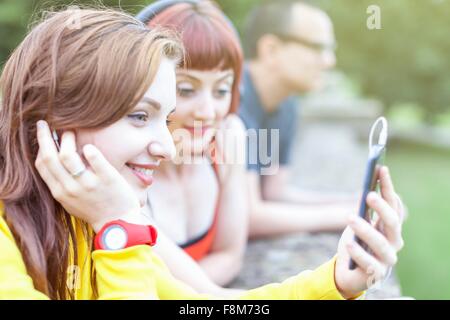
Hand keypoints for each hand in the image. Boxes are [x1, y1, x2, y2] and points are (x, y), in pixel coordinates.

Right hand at [34, 120, 140, 231]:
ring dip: (67, 139)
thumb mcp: (70, 201)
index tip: (43, 134)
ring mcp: (89, 184)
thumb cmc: (94, 209)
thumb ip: (61, 183)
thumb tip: (52, 158)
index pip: (42, 165)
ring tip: (71, 131)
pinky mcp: (107, 179)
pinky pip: (95, 159)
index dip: (40, 146)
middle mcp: (71, 188)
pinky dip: (90, 150)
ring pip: (68, 155)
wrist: (118, 223)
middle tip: (47, 123)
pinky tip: (89, 147)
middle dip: (45, 137)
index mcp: (60, 192)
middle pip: (51, 157)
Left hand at [334, 166, 404, 298]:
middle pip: (393, 223)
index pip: (393, 204)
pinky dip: (359, 253)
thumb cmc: (357, 243)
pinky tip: (349, 244)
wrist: (348, 272)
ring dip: (366, 229)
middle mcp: (394, 242)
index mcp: (391, 227)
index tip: (381, 169)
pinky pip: (369, 263)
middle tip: (369, 195)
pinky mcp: (375, 273)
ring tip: (350, 218)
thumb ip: (364, 210)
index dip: (388, 187)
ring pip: (381, 243)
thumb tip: (366, 189)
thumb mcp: (358, 223)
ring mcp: (386, 259)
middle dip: (382, 208)